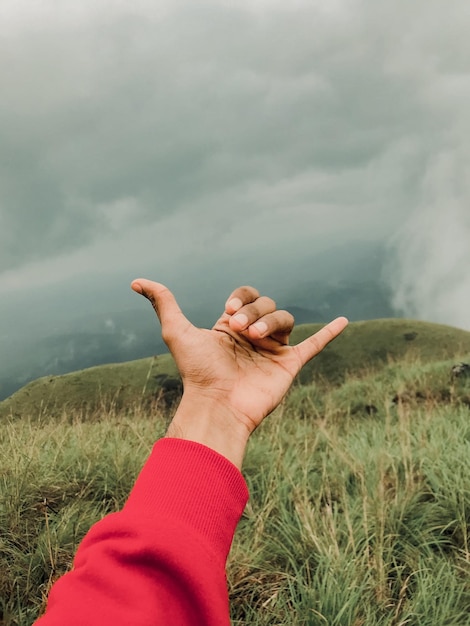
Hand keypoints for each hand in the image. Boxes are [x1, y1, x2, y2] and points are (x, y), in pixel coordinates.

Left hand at [131, 279, 347, 467]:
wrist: (216, 404)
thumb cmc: (196, 371)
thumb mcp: (177, 331)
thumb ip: (163, 303)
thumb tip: (136, 281)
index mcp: (232, 327)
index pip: (247, 296)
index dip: (242, 298)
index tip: (228, 312)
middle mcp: (254, 336)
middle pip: (267, 305)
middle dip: (255, 312)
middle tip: (239, 331)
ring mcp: (273, 350)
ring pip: (286, 318)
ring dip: (272, 322)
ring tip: (255, 339)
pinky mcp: (289, 365)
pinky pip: (314, 345)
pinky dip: (329, 333)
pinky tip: (343, 321)